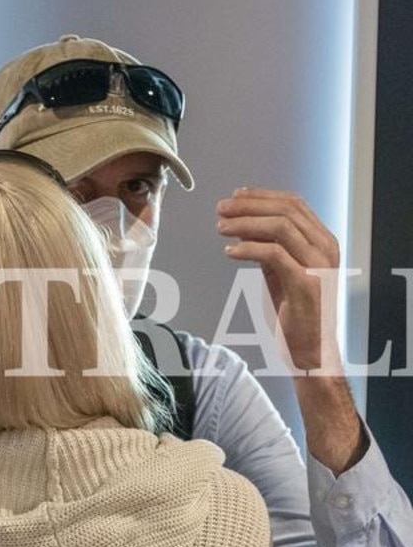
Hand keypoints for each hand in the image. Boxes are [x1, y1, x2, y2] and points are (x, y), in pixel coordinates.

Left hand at [217, 187, 342, 372]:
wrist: (310, 349)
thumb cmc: (293, 311)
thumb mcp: (280, 271)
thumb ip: (269, 246)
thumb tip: (243, 224)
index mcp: (322, 240)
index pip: (294, 204)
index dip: (261, 196)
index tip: (234, 197)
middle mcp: (325, 247)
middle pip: (287, 210)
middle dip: (249, 205)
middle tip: (220, 209)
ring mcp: (319, 265)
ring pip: (281, 227)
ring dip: (245, 223)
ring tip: (221, 228)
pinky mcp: (307, 284)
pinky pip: (275, 255)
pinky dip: (248, 249)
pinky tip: (229, 252)